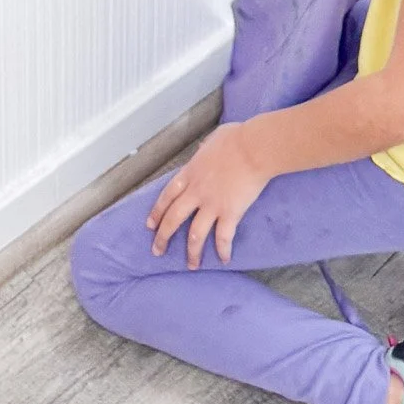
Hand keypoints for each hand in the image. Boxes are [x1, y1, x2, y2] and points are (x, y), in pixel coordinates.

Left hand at [147, 122, 270, 268]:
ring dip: (192, 252)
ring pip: (195, 234)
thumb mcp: (212, 141)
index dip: (157, 212)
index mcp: (190, 173)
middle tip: (157, 251)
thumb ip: (204, 151)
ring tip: (191, 265)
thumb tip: (204, 152)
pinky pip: (223, 237)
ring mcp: (212, 205)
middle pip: (174, 218)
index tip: (150, 225)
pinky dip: (222, 250)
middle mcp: (196, 192)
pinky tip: (223, 260)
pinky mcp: (230, 213)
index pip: (167, 196)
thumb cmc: (236, 138)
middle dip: (163, 237)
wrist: (254, 148)